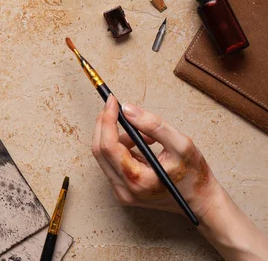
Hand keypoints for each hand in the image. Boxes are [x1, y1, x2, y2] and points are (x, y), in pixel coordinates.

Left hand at [91, 95, 220, 218]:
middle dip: (106, 125)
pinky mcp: (123, 190)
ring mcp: (122, 192)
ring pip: (105, 156)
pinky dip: (122, 148)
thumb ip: (153, 125)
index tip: (111, 101)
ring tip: (147, 135)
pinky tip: (142, 145)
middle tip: (115, 107)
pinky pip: (113, 163)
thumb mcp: (181, 145)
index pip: (109, 146)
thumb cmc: (194, 175)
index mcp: (137, 180)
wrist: (201, 201)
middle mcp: (124, 190)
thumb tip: (127, 109)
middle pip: (100, 150)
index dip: (107, 120)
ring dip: (117, 137)